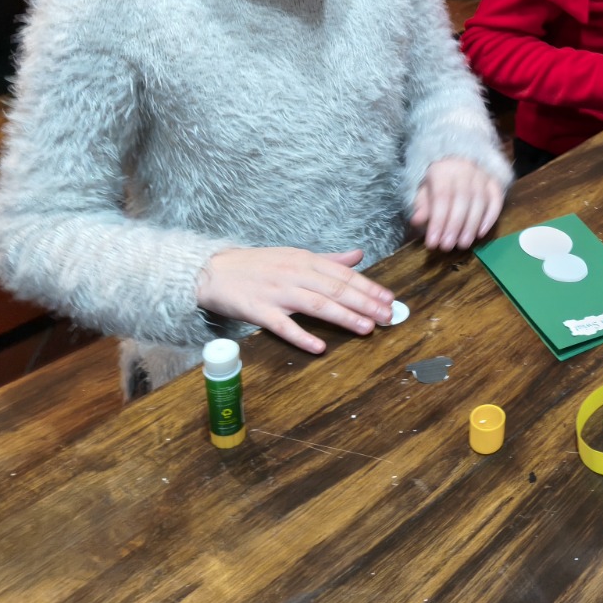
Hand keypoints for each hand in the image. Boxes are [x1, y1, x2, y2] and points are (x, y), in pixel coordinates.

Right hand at [196, 246, 392, 354]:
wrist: (212, 270)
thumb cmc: (257, 264)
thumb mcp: (295, 255)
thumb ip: (328, 259)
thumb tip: (358, 256)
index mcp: (305, 260)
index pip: (344, 274)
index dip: (368, 287)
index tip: (389, 299)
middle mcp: (294, 274)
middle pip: (335, 289)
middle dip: (365, 303)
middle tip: (387, 316)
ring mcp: (276, 292)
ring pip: (316, 304)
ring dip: (344, 316)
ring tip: (366, 328)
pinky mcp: (258, 310)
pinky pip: (283, 325)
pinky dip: (302, 336)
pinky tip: (320, 347)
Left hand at [412, 157, 504, 249]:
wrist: (456, 167)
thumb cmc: (438, 185)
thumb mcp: (424, 193)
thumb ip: (422, 206)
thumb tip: (417, 221)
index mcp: (443, 170)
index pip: (442, 197)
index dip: (438, 221)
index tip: (433, 242)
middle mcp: (465, 169)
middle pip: (462, 199)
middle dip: (454, 225)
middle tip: (448, 246)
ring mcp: (482, 175)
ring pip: (480, 201)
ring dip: (471, 225)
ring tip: (463, 243)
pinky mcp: (494, 183)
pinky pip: (496, 200)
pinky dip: (490, 218)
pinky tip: (480, 233)